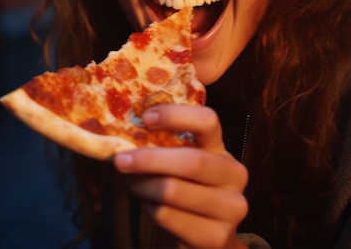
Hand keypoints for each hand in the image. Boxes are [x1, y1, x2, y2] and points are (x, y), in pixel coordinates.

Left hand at [114, 105, 248, 248]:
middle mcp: (234, 174)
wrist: (201, 237)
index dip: (176, 116)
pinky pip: (169, 216)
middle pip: (191, 161)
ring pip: (174, 191)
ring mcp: (231, 208)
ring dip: (143, 185)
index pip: (208, 121)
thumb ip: (165, 140)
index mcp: (221, 148)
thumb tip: (128, 121)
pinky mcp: (216, 238)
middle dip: (149, 159)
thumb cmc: (183, 188)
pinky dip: (148, 208)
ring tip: (129, 182)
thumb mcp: (180, 159)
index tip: (145, 117)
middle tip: (120, 159)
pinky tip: (145, 203)